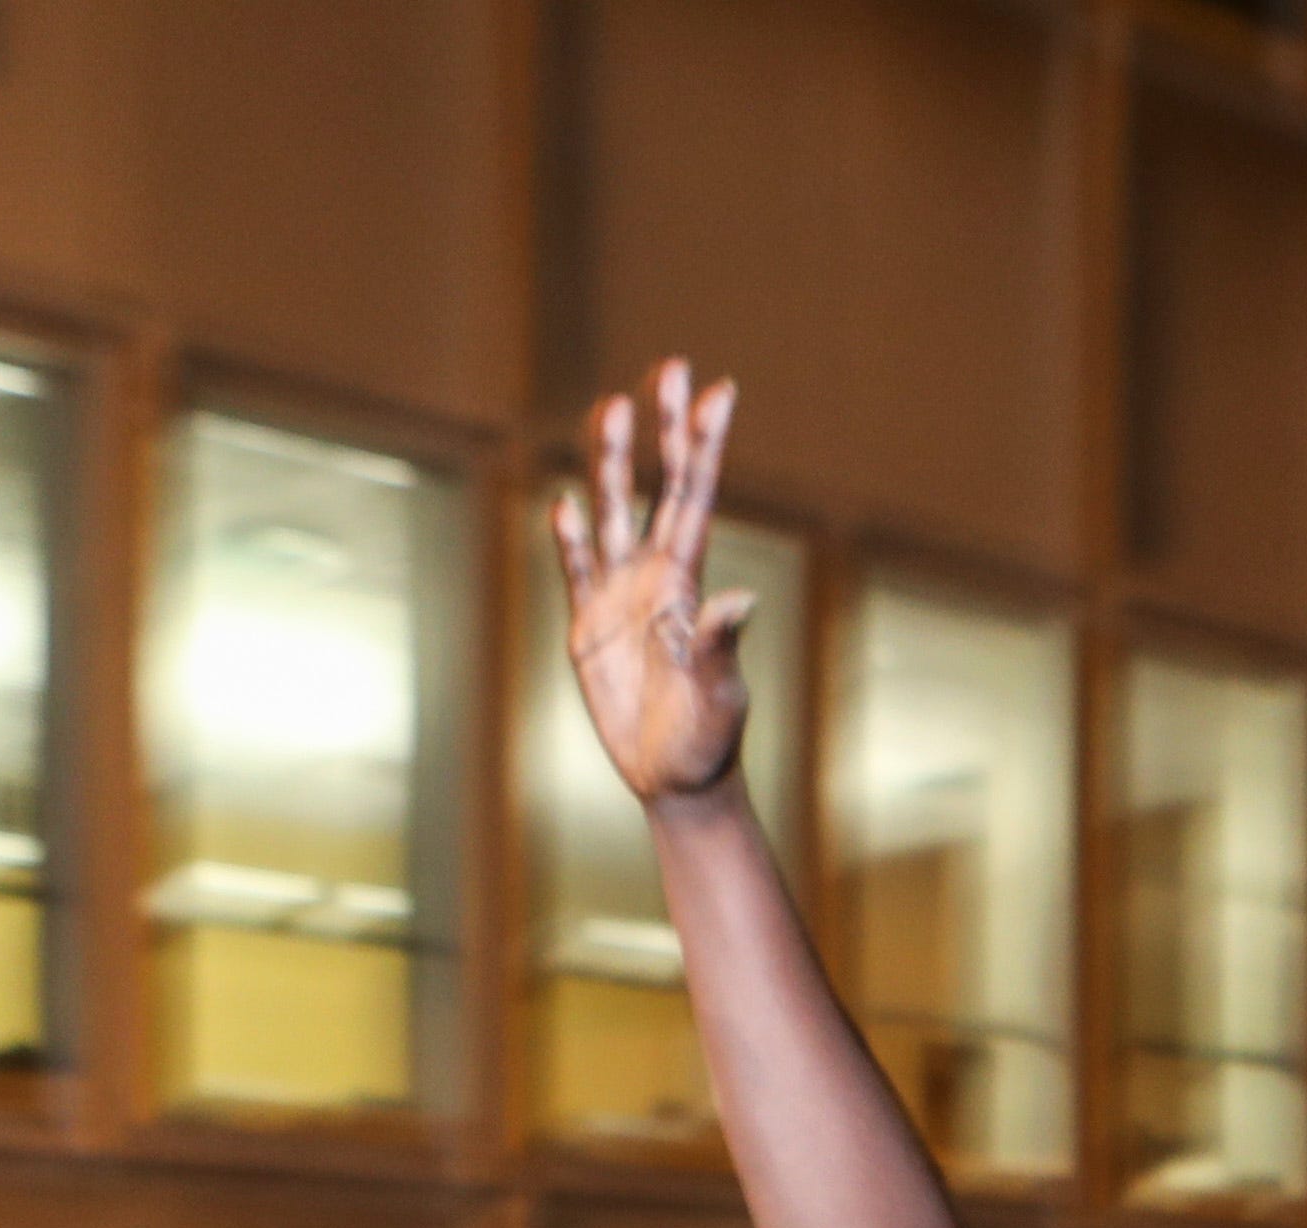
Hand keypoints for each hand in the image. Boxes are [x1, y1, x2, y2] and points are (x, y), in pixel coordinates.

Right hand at [549, 360, 757, 804]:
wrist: (676, 781)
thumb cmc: (709, 742)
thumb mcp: (719, 696)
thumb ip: (721, 647)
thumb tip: (740, 601)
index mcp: (689, 584)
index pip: (696, 497)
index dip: (705, 445)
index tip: (720, 390)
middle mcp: (657, 577)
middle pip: (658, 486)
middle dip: (664, 428)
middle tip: (670, 367)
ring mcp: (620, 596)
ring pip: (613, 511)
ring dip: (610, 460)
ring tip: (612, 406)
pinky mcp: (587, 625)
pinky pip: (577, 567)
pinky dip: (570, 534)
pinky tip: (565, 500)